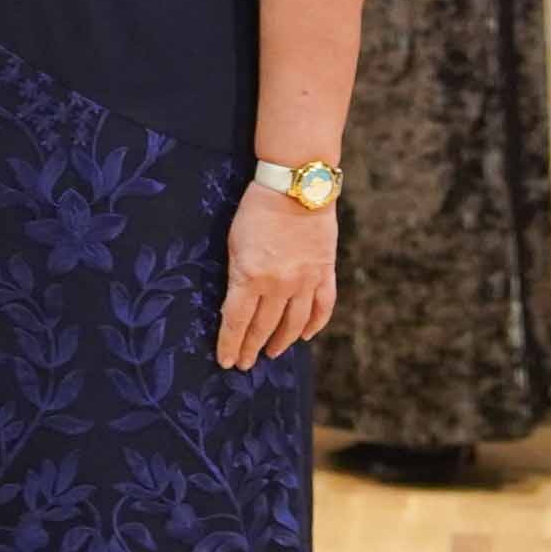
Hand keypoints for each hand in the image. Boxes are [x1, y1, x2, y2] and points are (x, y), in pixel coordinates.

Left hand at [215, 183, 336, 370]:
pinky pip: (322, 308)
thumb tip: (235, 303)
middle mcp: (279, 285)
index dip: (230, 344)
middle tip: (245, 364)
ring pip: (293, 324)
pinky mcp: (324, 273)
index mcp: (250, 277)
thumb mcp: (234, 243)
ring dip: (281, 342)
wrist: (296, 187)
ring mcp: (305, 281)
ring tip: (271, 354)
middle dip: (251, 348)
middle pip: (263, 327)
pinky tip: (304, 336)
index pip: (236, 322)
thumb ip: (236, 275)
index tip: (226, 361)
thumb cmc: (256, 210)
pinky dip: (314, 325)